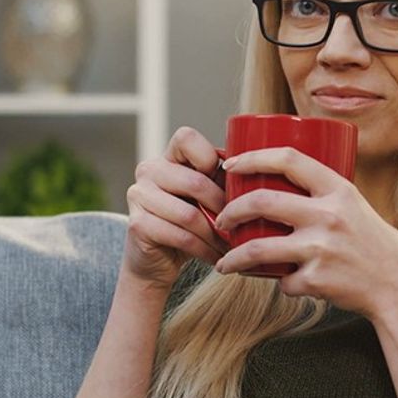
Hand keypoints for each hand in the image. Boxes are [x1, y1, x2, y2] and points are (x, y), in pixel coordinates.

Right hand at [124, 127, 228, 289]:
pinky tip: (217, 256)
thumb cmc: (191, 221)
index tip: (228, 180)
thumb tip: (260, 171)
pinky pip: (180, 236)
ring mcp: (138, 196)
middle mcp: (148, 170)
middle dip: (223, 207)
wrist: (157, 259)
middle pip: (194, 182)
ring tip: (233, 245)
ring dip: (216, 234)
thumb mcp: (208, 195)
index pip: (186, 138)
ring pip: (189, 214)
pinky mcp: (137, 224)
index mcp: (168, 156)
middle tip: (241, 223)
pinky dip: (204, 249)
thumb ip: (223, 179)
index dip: (209, 157)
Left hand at [213, 147, 397, 318]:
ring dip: (234, 258)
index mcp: (338, 189)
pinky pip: (283, 282)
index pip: (288, 159)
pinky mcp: (317, 279)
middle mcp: (329, 215)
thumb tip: (271, 184)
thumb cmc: (371, 242)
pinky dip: (281, 284)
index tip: (231, 165)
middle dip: (231, 211)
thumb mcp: (352, 205)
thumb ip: (319, 195)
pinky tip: (287, 284)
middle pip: (262, 201)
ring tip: (225, 263)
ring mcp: (321, 249)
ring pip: (257, 249)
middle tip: (222, 220)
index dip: (253, 157)